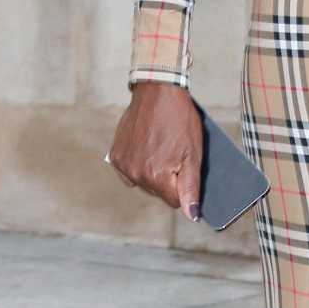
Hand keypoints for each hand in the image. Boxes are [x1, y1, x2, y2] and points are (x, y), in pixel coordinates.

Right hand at [106, 82, 203, 221]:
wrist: (157, 91)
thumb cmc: (180, 120)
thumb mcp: (193, 154)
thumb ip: (191, 188)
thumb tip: (192, 215)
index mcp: (157, 177)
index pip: (175, 202)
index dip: (184, 188)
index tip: (187, 171)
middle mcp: (136, 175)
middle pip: (159, 193)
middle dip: (169, 180)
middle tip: (176, 155)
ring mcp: (123, 166)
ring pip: (144, 183)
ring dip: (153, 173)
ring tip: (162, 150)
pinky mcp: (115, 156)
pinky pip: (130, 172)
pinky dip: (139, 165)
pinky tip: (148, 149)